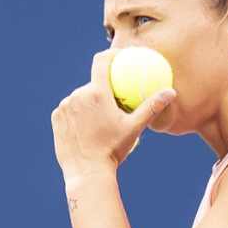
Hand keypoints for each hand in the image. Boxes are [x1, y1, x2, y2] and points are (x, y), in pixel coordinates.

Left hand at [51, 50, 174, 182]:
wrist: (86, 172)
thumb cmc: (113, 150)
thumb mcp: (135, 128)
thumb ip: (151, 107)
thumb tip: (171, 92)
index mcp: (97, 93)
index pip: (102, 61)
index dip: (111, 54)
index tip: (120, 56)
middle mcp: (78, 95)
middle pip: (93, 84)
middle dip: (103, 91)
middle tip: (113, 105)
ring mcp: (65, 106)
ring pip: (80, 97)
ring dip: (89, 104)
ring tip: (100, 121)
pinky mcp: (56, 117)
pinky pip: (69, 109)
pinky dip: (78, 114)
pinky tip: (86, 127)